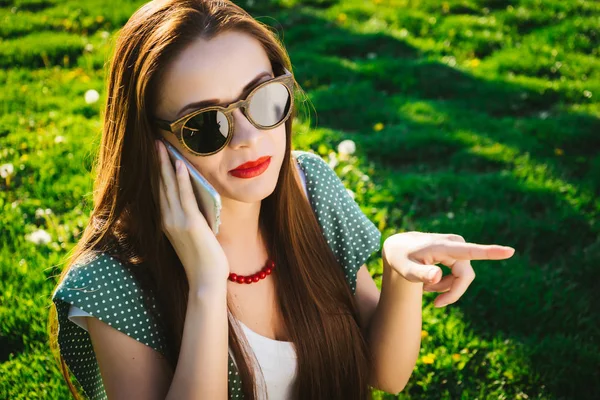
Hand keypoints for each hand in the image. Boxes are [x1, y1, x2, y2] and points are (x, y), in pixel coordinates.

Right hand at [155, 139, 229, 289]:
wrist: (205, 281)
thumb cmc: (202, 261)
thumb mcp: (191, 237)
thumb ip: (189, 219)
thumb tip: (194, 203)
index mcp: (166, 223)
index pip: (159, 192)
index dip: (156, 172)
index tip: (155, 155)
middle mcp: (166, 220)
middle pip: (159, 185)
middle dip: (156, 163)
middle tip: (154, 142)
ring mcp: (176, 221)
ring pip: (168, 186)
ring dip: (165, 164)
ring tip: (162, 145)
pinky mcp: (189, 223)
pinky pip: (184, 196)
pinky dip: (181, 179)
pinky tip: (179, 164)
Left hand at [382, 231, 514, 306]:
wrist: (398, 247)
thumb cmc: (400, 258)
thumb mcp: (405, 269)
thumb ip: (420, 274)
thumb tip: (437, 276)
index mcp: (443, 246)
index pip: (469, 251)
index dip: (490, 252)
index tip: (510, 251)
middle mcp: (454, 244)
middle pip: (465, 276)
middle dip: (452, 292)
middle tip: (436, 305)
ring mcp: (457, 247)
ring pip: (463, 277)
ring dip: (447, 287)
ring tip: (427, 289)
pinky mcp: (458, 251)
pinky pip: (460, 274)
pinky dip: (447, 283)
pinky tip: (431, 283)